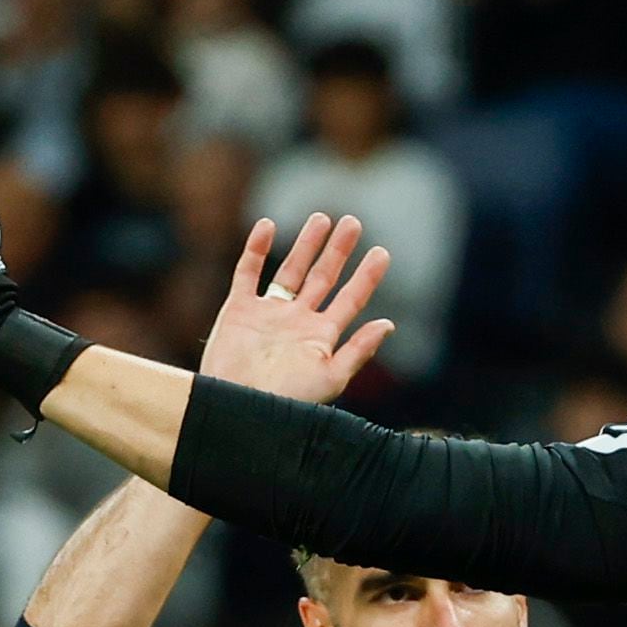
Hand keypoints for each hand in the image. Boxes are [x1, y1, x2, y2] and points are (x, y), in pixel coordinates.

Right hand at [198, 213, 393, 403]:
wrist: (237, 408)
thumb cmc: (287, 400)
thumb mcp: (331, 378)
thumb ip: (358, 350)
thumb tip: (388, 324)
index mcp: (320, 338)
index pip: (350, 300)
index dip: (366, 278)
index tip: (382, 253)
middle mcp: (296, 322)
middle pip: (322, 278)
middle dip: (338, 251)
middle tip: (353, 222)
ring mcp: (267, 314)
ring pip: (290, 271)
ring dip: (305, 245)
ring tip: (322, 218)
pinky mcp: (239, 311)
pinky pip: (247, 273)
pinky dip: (256, 249)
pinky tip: (267, 225)